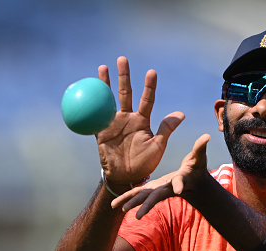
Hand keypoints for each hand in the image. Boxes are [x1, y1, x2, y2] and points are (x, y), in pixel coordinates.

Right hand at [96, 56, 184, 183]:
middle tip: (123, 59)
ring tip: (103, 67)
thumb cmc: (144, 163)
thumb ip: (166, 129)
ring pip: (109, 99)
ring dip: (105, 83)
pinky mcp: (101, 130)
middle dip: (124, 76)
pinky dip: (89, 103)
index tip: (152, 72)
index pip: (146, 99)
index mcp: (142, 121)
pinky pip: (94, 114)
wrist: (125, 176)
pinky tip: (84, 90)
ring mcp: (114, 123)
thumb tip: (181, 114)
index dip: (149, 86)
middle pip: (125, 93)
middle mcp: (128, 118)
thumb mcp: (158, 146)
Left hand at [111, 134, 210, 218]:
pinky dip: (127, 198)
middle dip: (148, 205)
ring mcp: (158, 190)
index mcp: (179, 180)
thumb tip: (207, 136)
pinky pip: (137, 194)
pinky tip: (115, 204)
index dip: (180, 185)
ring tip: (121, 209)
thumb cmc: (197, 169)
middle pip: (157, 197)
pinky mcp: (151, 189)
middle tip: (138, 215)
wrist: (193, 183)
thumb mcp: (199, 158)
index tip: (179, 189)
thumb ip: (201, 148)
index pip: (180, 183)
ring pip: (144, 198)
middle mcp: (167, 188)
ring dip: (133, 203)